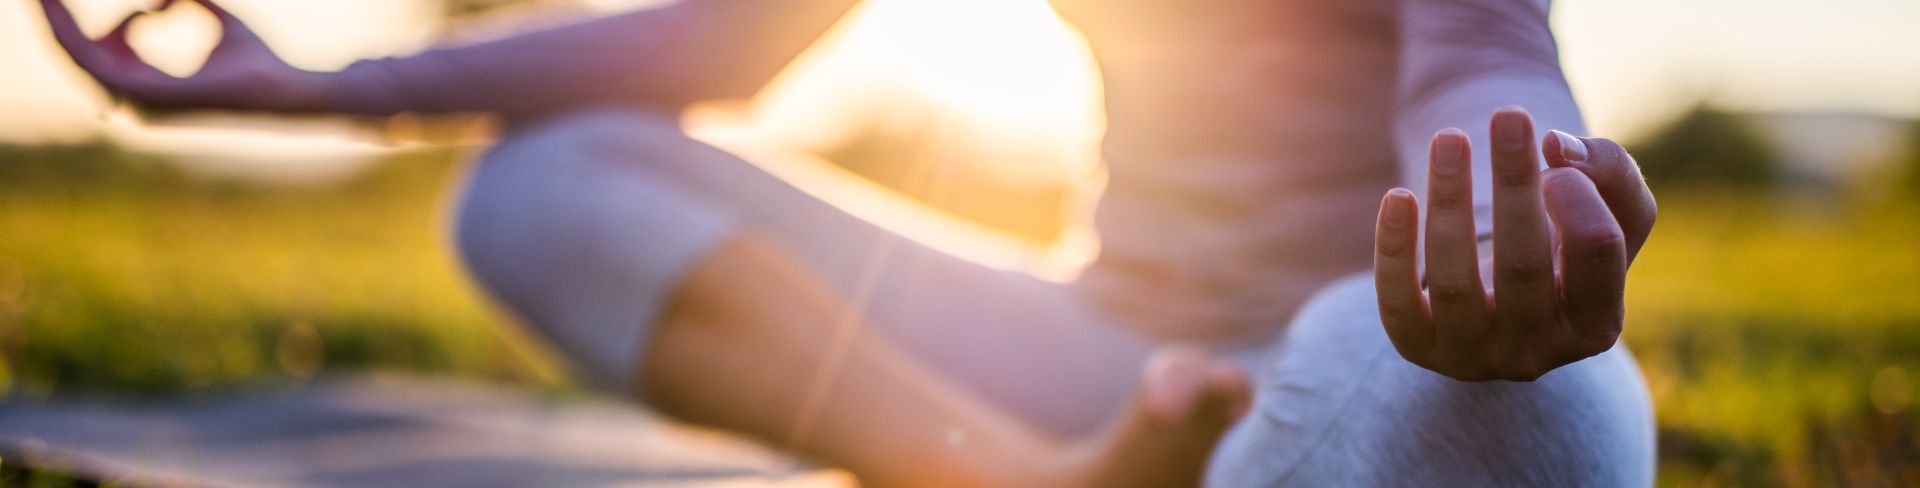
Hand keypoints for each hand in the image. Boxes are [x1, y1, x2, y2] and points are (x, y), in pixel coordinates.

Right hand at [38, 0, 330, 112]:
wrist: (286, 85)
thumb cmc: (256, 58)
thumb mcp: (215, 15)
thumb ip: (185, 0)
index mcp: (148, 87)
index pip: (95, 51)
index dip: (73, 20)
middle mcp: (136, 99)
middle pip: (75, 54)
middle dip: (52, 18)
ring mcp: (139, 101)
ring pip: (77, 55)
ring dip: (59, 20)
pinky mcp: (147, 95)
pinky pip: (95, 60)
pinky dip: (76, 30)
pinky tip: (83, 7)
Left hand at [1373, 107, 1656, 380]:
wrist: (1506, 306)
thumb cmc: (1566, 251)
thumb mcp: (1609, 212)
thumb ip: (1609, 170)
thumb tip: (1556, 145)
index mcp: (1596, 326)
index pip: (1597, 251)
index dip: (1578, 194)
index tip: (1555, 155)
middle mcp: (1536, 353)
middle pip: (1523, 264)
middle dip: (1513, 184)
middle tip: (1507, 116)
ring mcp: (1474, 358)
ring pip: (1454, 282)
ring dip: (1449, 202)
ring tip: (1449, 138)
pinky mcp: (1419, 349)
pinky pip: (1398, 304)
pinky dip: (1394, 249)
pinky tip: (1399, 196)